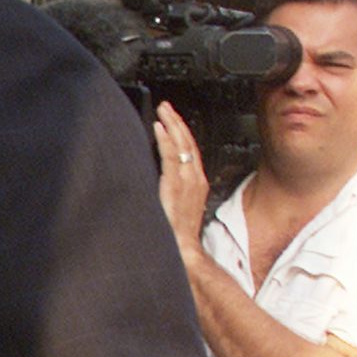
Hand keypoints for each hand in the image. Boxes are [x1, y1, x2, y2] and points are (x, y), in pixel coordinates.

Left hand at [153, 102, 207, 258]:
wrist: (183, 249)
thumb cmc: (177, 233)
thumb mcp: (177, 207)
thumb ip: (173, 191)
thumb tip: (162, 180)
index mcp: (197, 183)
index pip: (191, 151)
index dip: (183, 133)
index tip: (173, 120)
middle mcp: (195, 178)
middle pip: (189, 142)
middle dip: (178, 122)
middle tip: (167, 107)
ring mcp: (187, 181)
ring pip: (181, 145)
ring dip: (172, 124)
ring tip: (164, 110)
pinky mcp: (176, 185)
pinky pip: (172, 157)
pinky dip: (166, 140)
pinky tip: (159, 127)